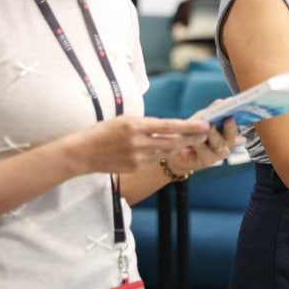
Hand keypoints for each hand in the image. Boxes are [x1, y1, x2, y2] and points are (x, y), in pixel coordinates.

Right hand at [75, 115, 208, 173]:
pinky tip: (169, 147)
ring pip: (167, 151)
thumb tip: (168, 125)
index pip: (169, 126)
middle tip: (205, 133)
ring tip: (192, 139)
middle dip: (191, 137)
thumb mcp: (125, 120)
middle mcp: (139, 143)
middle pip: (173, 141)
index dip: (189, 126)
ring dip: (180, 145)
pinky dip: (163, 153)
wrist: (84, 153)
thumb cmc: (104, 132)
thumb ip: (146, 123)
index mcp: (136, 127)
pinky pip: (156, 159)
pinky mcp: (136, 167)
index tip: (204, 124)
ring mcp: (138, 158)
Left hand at [173, 113, 242, 171]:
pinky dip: (199, 143)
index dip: (238, 116)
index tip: (237, 108)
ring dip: (214, 135)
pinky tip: (193, 140)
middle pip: (232, 135)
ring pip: (220, 143)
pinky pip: (206, 151)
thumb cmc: (190, 133)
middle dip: (230, 127)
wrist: (175, 151)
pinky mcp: (208, 161)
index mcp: (226, 130)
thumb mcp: (201, 118)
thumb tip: (223, 101)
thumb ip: (212, 111)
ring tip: (210, 126)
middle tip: (228, 119)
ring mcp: (218, 152)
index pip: (236, 122)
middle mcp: (225, 142)